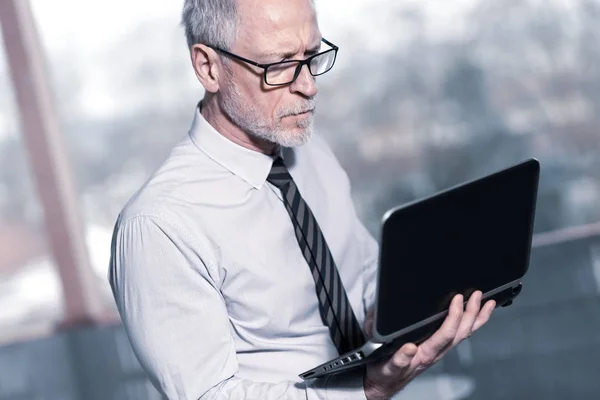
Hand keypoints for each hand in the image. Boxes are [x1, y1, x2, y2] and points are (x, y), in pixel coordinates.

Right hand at [363, 291, 494, 399]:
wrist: (385, 383)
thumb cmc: (386, 373)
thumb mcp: (388, 367)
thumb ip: (399, 359)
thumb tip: (410, 348)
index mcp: (426, 354)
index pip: (447, 333)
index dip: (455, 316)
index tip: (457, 299)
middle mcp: (437, 352)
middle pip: (462, 332)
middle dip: (472, 313)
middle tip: (478, 295)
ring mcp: (440, 350)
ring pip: (464, 334)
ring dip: (477, 318)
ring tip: (488, 304)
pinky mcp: (438, 348)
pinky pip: (459, 335)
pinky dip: (470, 324)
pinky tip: (472, 316)